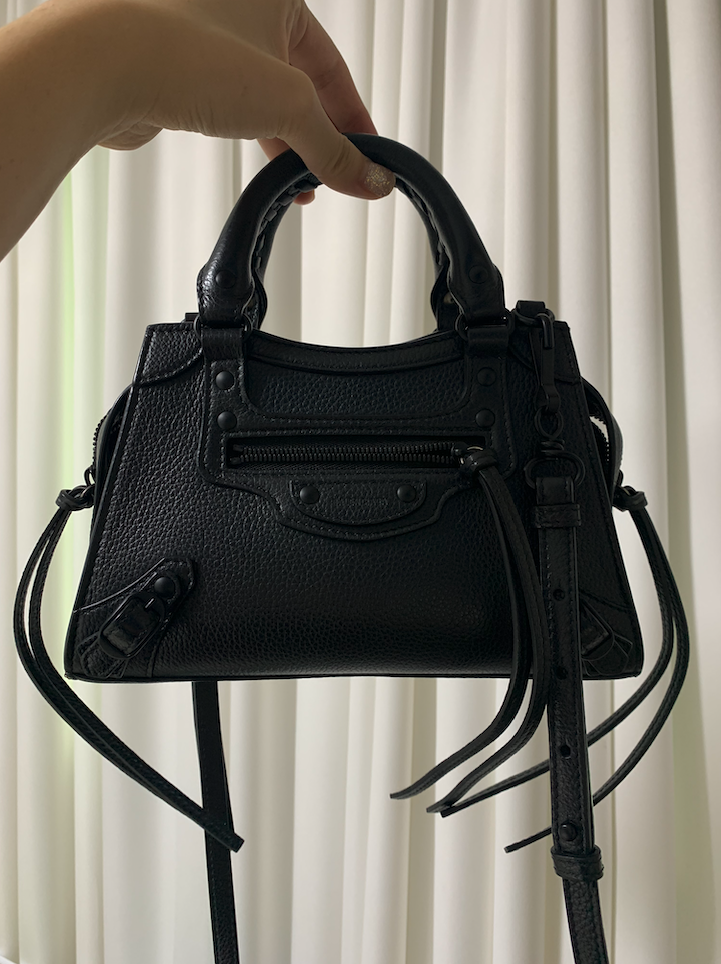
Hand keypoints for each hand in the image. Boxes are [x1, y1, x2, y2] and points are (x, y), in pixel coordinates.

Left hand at [96, 0, 394, 203]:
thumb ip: (334, 148)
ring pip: (261, 98)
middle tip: (337, 177)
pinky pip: (228, 108)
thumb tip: (371, 178)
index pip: (332, 66)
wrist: (102, 65)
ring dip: (286, 144)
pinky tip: (262, 169)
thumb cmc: (187, 54)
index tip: (369, 158)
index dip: (355, 118)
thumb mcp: (288, 105)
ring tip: (301, 185)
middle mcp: (238, 9)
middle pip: (299, 84)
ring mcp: (203, 40)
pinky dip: (250, 139)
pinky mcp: (174, 71)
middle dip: (320, 136)